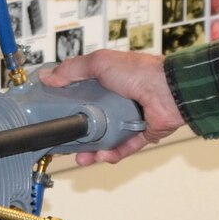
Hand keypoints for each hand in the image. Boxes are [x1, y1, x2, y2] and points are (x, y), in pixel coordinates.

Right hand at [40, 50, 184, 163]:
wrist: (169, 89)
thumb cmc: (140, 71)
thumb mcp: (99, 62)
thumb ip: (72, 69)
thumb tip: (49, 76)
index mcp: (106, 81)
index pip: (80, 96)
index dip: (66, 106)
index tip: (53, 116)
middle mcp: (117, 100)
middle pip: (91, 121)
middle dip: (77, 135)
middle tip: (65, 143)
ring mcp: (129, 118)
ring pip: (105, 139)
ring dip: (92, 150)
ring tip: (82, 157)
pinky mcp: (141, 133)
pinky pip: (124, 147)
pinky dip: (113, 153)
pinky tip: (102, 156)